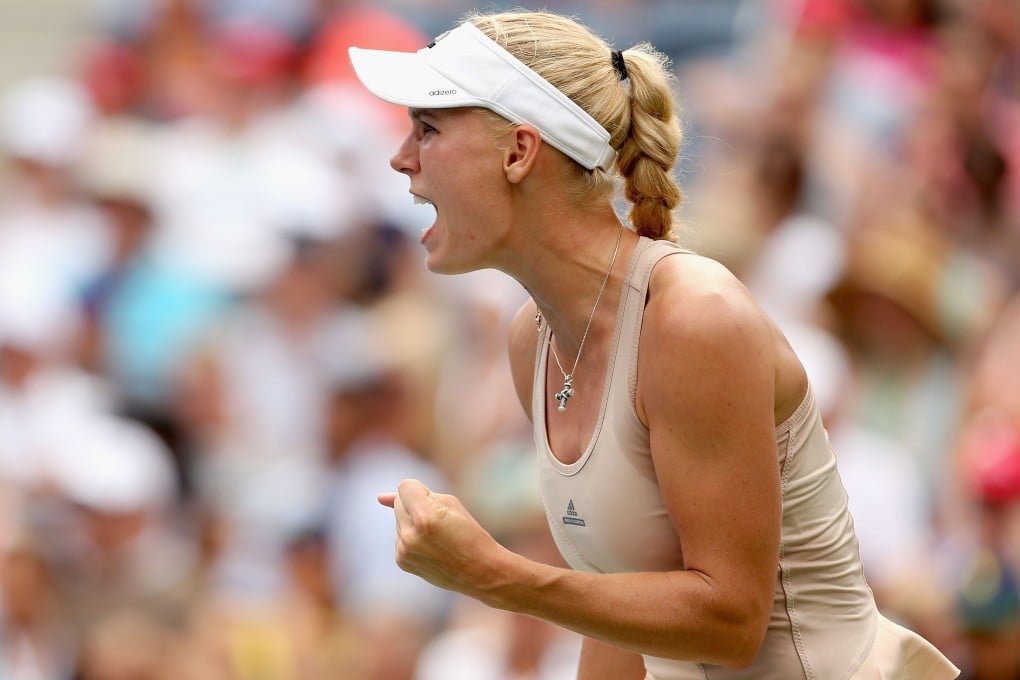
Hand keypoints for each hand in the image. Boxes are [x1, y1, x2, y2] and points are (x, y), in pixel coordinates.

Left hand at [379, 479, 505, 597]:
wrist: (479, 571)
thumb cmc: (468, 533)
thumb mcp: (449, 504)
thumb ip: (415, 495)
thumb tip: (378, 498)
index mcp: (425, 517)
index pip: (404, 487)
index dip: (420, 490)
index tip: (434, 502)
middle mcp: (410, 535)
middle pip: (399, 502)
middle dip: (414, 504)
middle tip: (439, 519)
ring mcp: (404, 550)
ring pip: (398, 519)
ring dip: (412, 521)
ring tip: (437, 536)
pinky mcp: (401, 560)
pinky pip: (399, 536)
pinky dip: (411, 536)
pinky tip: (430, 546)